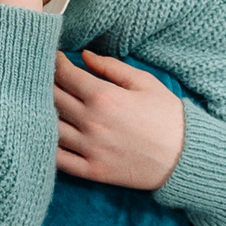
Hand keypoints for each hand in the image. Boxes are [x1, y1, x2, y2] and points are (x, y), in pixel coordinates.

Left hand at [53, 49, 185, 189]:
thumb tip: (84, 55)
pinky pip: (58, 159)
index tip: (51, 58)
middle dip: (43, 84)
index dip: (53, 63)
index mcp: (104, 97)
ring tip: (38, 103)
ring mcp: (90, 148)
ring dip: (41, 113)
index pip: (64, 75)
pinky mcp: (92, 171)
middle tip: (40, 78)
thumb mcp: (144, 82)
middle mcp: (91, 122)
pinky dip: (45, 146)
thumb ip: (111, 67)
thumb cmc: (167, 116)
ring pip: (49, 127)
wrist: (187, 158)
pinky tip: (42, 135)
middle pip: (52, 98)